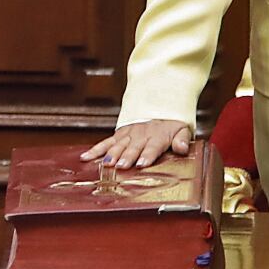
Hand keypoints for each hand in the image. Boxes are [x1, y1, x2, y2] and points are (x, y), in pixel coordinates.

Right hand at [81, 118, 196, 170]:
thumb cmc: (171, 123)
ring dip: (111, 154)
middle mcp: (141, 135)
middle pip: (133, 148)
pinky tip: (86, 157)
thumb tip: (182, 148)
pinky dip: (95, 150)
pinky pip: (106, 142)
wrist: (158, 102)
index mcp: (157, 136)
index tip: (142, 164)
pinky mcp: (119, 135)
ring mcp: (128, 135)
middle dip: (127, 157)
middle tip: (121, 166)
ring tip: (106, 164)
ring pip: (118, 145)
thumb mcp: (183, 129)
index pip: (152, 147)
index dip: (147, 155)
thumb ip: (182, 139)